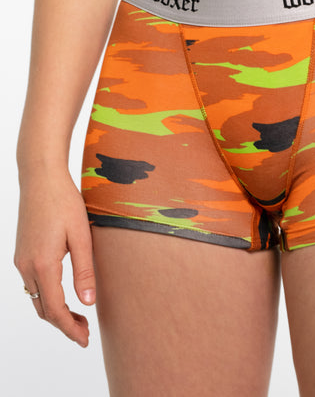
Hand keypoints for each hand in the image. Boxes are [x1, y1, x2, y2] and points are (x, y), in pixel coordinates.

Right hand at [14, 168, 95, 346]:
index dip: (69, 328)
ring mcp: (21, 260)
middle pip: (43, 309)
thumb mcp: (82, 237)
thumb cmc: (64, 203)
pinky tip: (63, 293)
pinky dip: (47, 297)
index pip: (55, 310)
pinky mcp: (22, 253)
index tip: (84, 341)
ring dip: (55, 311)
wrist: (41, 179)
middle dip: (64, 324)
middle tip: (85, 332)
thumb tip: (88, 303)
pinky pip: (32, 284)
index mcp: (43, 265)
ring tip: (79, 315)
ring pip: (36, 298)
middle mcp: (27, 266)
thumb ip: (84, 271)